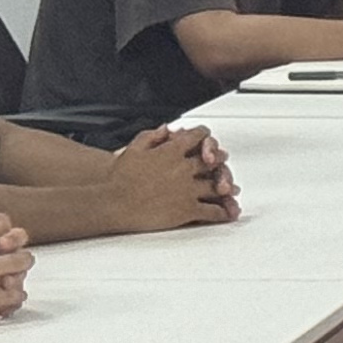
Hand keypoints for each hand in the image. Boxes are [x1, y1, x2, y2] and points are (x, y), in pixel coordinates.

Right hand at [107, 127, 240, 230]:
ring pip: (215, 186)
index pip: (198, 137)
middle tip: (222, 162)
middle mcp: (183, 169)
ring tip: (230, 190)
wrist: (112, 203)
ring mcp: (187, 190)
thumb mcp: (134, 148)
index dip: (204, 137)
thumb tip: (167, 129)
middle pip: (211, 161)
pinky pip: (210, 211)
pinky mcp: (185, 210)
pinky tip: (227, 213)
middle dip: (218, 160)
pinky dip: (222, 212)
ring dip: (225, 187)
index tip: (206, 139)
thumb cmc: (118, 178)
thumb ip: (153, 136)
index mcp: (172, 151)